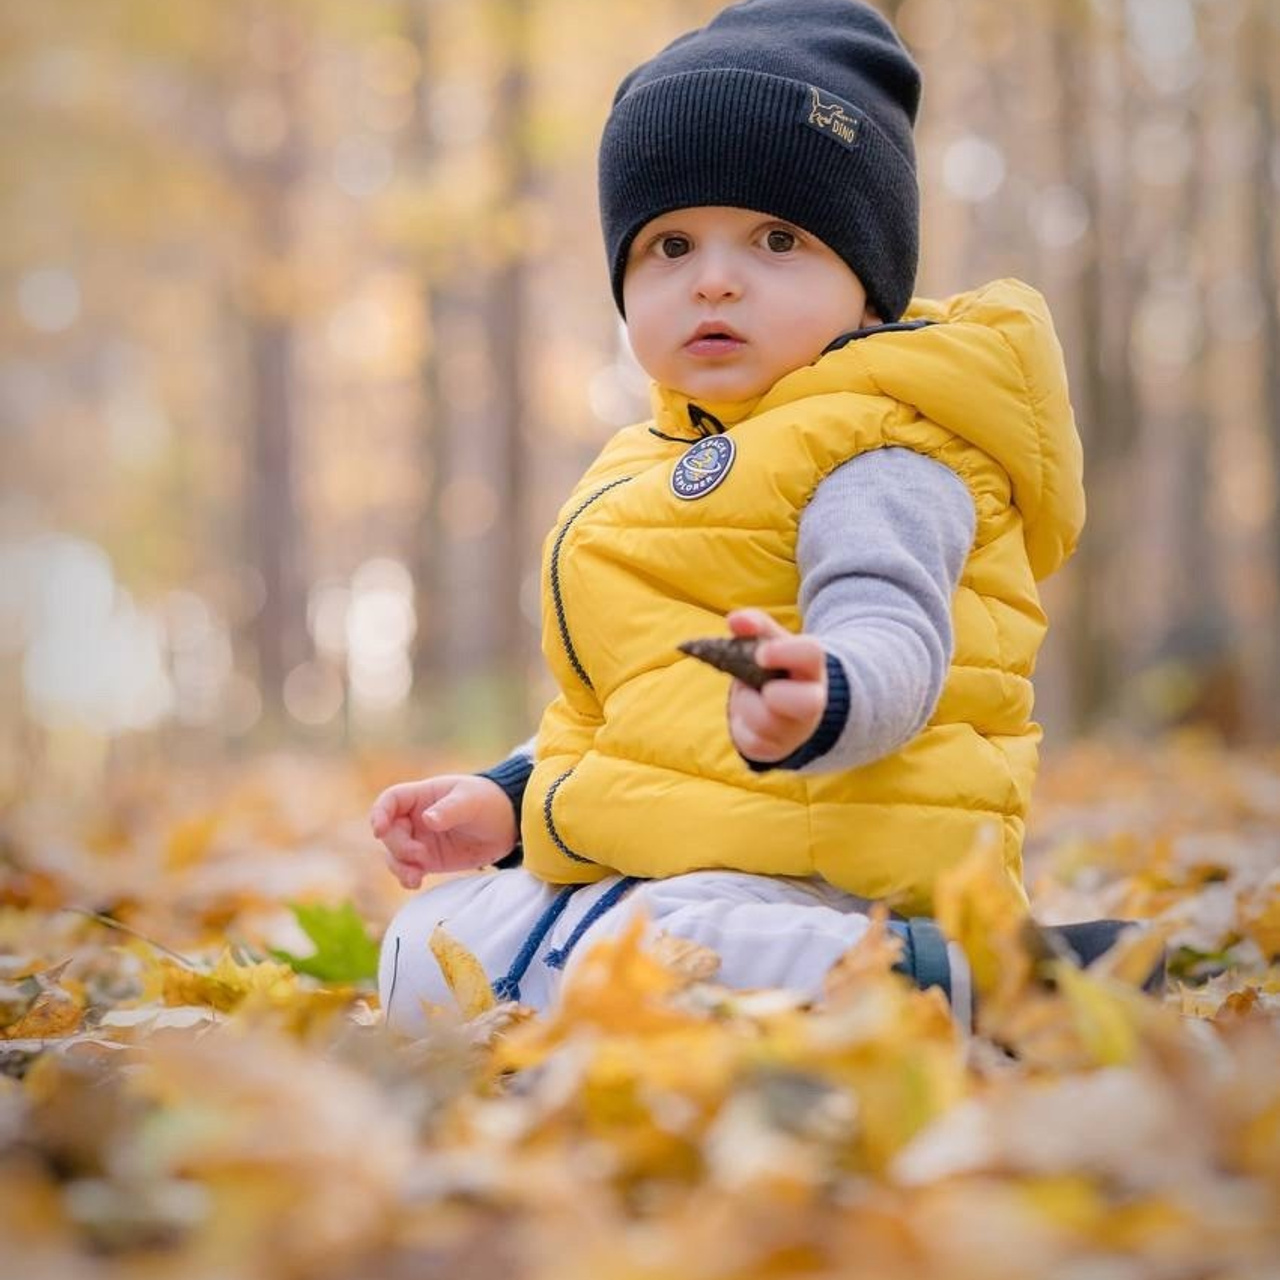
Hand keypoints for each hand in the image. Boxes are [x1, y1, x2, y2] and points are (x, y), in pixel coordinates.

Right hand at [369, 774, 516, 888]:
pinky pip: (408, 869)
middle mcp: (416, 818)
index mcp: (422, 795)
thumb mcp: (472, 801)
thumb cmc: (489, 802)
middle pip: (389, 832)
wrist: (509, 826)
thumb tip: (427, 820)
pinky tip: (415, 882)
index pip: (390, 800)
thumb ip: (450, 810)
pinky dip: (407, 877)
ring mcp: (420, 840)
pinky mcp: (429, 860)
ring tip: (415, 877)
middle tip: (419, 856)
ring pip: (394, 854)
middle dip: (398, 846)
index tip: (380, 830)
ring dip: (399, 866)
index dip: (379, 813)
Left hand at [724, 609, 827, 763]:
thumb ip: (754, 625)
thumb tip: (735, 620)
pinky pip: (753, 741)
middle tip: (764, 689)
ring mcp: (796, 728)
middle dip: (777, 694)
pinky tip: (749, 715)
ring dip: (747, 705)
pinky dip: (743, 725)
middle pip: (807, 703)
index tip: (761, 654)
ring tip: (750, 695)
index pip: (811, 654)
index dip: (785, 652)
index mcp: (811, 667)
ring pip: (766, 721)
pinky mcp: (776, 748)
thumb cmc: (773, 668)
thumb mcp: (769, 642)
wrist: (777, 707)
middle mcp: (812, 701)